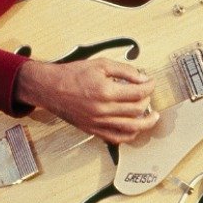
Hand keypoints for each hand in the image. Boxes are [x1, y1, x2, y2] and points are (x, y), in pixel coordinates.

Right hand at [13, 58, 158, 144]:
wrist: (50, 88)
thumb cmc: (72, 74)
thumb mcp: (100, 64)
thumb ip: (124, 70)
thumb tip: (143, 78)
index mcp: (105, 91)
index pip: (138, 92)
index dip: (149, 87)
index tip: (151, 82)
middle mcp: (103, 110)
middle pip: (137, 110)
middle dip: (147, 100)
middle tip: (147, 94)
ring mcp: (98, 122)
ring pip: (131, 128)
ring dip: (146, 123)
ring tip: (153, 117)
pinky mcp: (93, 130)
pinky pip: (116, 138)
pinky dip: (129, 135)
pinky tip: (135, 128)